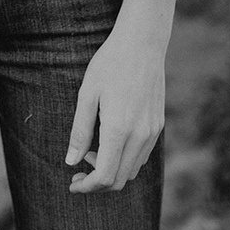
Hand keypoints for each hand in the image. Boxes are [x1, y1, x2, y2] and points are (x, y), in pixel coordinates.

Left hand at [65, 0, 172, 192]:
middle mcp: (139, 136)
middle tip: (78, 169)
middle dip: (96, 183)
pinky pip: (142, 156)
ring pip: (132, 171)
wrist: (142, 43)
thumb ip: (80, 130)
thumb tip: (71, 161)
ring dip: (111, 171)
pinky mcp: (158, 126)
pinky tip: (111, 141)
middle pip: (119, 180)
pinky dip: (125, 160)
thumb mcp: (87, 94)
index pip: (104, 177)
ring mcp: (152, 132)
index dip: (87, 186)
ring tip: (93, 151)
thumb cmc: (110, 64)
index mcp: (119, 130)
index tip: (73, 182)